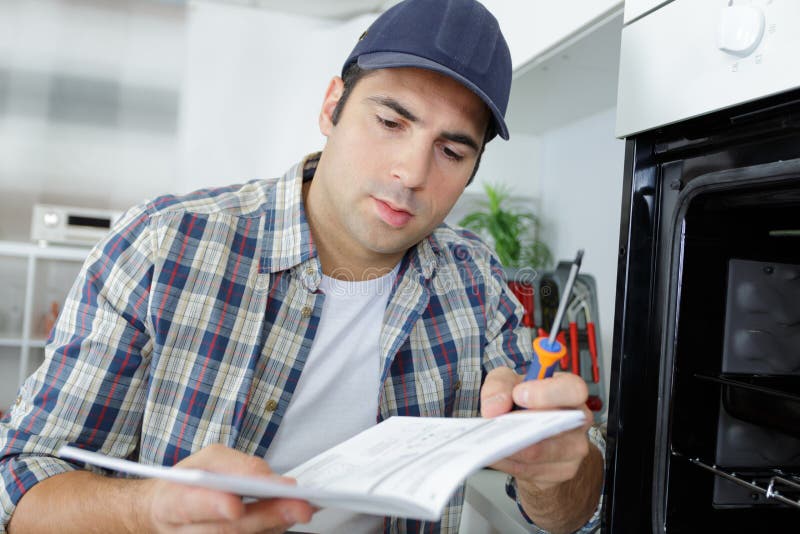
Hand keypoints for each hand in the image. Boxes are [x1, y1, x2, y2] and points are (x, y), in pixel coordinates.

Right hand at [141, 444, 314, 533]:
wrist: (169, 512)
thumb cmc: (190, 483)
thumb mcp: (204, 461)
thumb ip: (233, 465)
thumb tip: (266, 477)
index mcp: (169, 501)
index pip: (188, 505)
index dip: (212, 506)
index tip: (235, 505)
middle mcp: (183, 531)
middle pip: (226, 529)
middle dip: (264, 516)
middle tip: (298, 506)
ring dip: (275, 525)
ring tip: (302, 510)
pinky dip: (272, 529)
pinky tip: (289, 518)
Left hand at [480, 368, 591, 490]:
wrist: (536, 436)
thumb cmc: (525, 403)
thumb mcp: (508, 383)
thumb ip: (499, 385)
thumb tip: (495, 406)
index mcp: (570, 391)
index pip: (572, 389)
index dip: (546, 393)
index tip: (518, 395)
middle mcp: (576, 419)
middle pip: (556, 426)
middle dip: (522, 425)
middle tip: (498, 422)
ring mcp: (573, 448)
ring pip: (538, 452)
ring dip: (508, 446)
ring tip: (489, 439)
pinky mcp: (562, 471)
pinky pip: (528, 469)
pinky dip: (506, 461)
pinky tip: (494, 453)